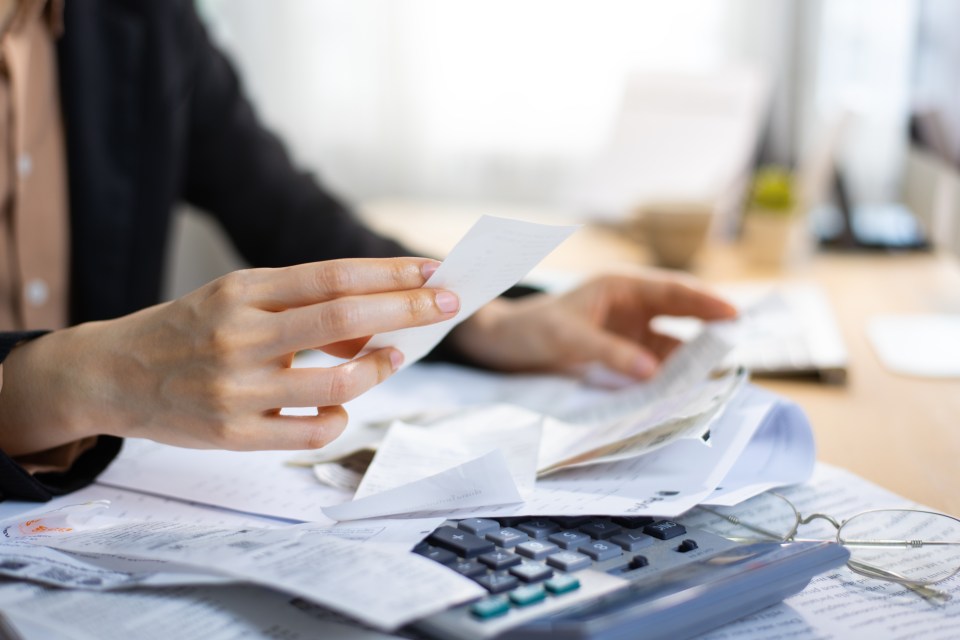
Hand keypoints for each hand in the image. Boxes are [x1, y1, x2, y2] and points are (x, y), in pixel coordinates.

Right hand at [0, 258, 459, 453]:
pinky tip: (341, 408)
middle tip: (448, 304)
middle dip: (406, 309)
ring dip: (378, 369)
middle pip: (343, 317)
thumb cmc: (186, 331)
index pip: (330, 276)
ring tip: (395, 358)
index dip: (387, 274)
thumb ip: (301, 309)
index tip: (432, 271)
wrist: (110, 374)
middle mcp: (239, 334)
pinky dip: (339, 419)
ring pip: (334, 383)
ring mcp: (235, 388)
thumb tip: (377, 324)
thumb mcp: (236, 301)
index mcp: (241, 291)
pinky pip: (309, 432)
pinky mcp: (231, 434)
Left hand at [448, 271, 735, 379]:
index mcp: (621, 286)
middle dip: (710, 329)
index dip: (705, 302)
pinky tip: (684, 391)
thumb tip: (652, 373)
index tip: (734, 315)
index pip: (672, 290)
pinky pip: (654, 365)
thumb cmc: (530, 329)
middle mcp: (632, 307)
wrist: (503, 346)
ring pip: (671, 344)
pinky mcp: (623, 356)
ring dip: (691, 360)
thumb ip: (610, 353)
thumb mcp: (568, 337)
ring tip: (716, 378)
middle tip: (739, 348)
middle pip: (681, 315)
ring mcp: (629, 332)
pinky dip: (670, 377)